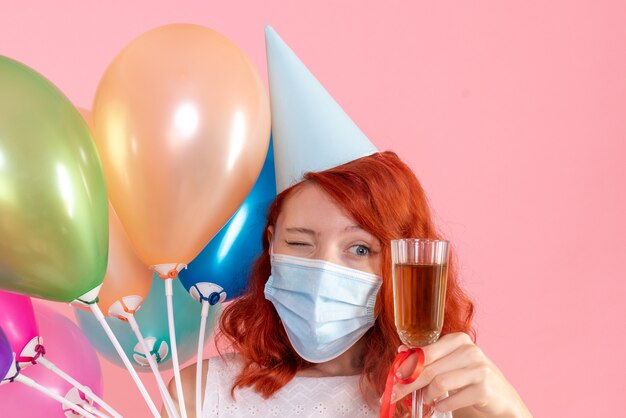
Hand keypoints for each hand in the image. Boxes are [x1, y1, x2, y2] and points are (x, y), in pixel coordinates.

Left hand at [392, 333, 531, 417]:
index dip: (406, 367)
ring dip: (427, 395)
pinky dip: (441, 405)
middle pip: (428, 369)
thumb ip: (428, 356)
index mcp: (458, 340)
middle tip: (395, 395)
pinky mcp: (484, 388)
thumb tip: (401, 350)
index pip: (424, 353)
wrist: (501, 395)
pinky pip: (451, 398)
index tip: (393, 378)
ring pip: (438, 383)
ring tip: (426, 399)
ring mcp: (479, 369)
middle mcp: (469, 350)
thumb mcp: (449, 362)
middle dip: (408, 384)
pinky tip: (440, 405)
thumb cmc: (469, 377)